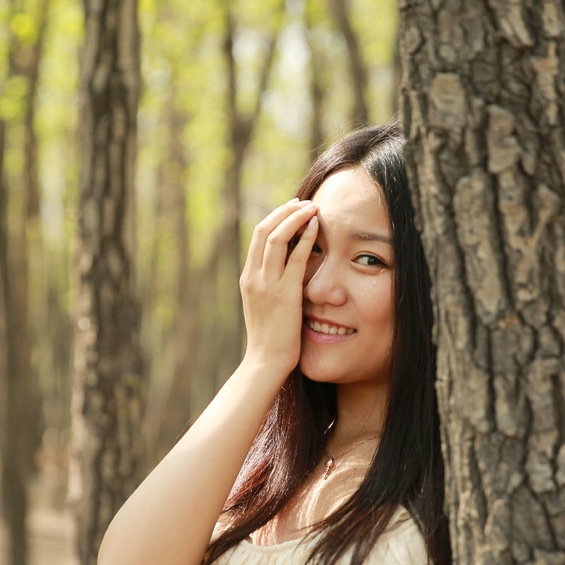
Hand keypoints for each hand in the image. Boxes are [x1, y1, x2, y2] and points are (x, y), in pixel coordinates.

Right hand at [239, 198, 319, 380]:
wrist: (265, 362)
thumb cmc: (270, 339)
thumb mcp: (264, 307)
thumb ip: (271, 287)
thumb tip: (286, 272)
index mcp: (247, 278)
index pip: (258, 237)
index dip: (275, 218)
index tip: (292, 209)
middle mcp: (253, 277)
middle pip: (264, 229)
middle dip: (285, 211)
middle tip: (304, 202)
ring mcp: (267, 284)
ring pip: (277, 237)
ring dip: (296, 217)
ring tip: (313, 208)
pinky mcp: (284, 293)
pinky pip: (295, 257)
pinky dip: (306, 237)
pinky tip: (317, 227)